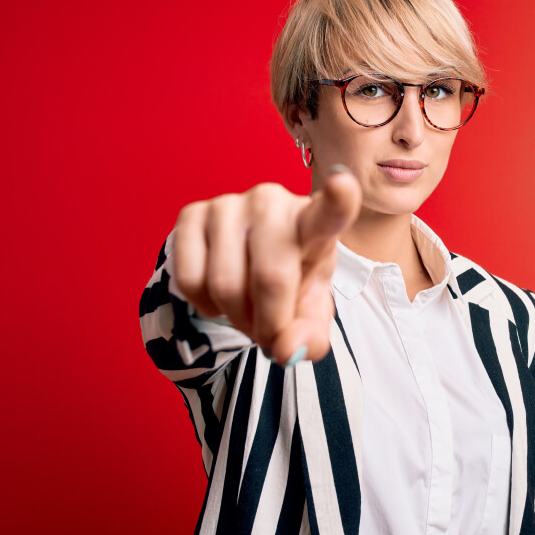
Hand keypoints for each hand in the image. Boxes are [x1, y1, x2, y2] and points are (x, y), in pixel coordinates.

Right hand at [172, 166, 361, 365]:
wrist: (248, 262)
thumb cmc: (291, 282)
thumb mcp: (310, 313)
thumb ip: (311, 337)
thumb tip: (286, 350)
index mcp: (313, 222)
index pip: (328, 213)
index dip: (339, 200)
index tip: (344, 184)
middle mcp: (271, 202)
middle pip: (270, 278)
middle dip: (268, 323)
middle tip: (270, 333)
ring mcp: (228, 204)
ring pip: (225, 283)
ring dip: (236, 318)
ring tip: (247, 312)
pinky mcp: (191, 213)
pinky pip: (189, 279)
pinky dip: (204, 305)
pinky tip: (218, 296)